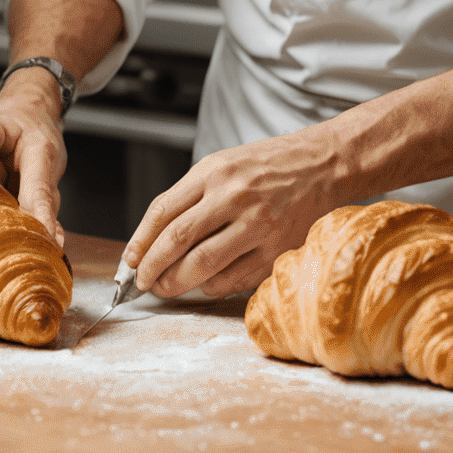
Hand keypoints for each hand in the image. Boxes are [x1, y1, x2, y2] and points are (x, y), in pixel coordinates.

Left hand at [126, 120, 348, 298]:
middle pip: (177, 240)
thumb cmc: (269, 165)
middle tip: (142, 282)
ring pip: (202, 266)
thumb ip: (192, 195)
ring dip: (176, 283)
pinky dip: (211, 287)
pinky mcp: (277, 251)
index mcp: (214, 171)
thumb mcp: (224, 164)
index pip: (163, 210)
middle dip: (152, 267)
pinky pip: (233, 280)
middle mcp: (233, 196)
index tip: (130, 260)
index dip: (141, 240)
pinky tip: (204, 285)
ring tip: (166, 288)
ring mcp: (257, 225)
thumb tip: (156, 237)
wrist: (323, 165)